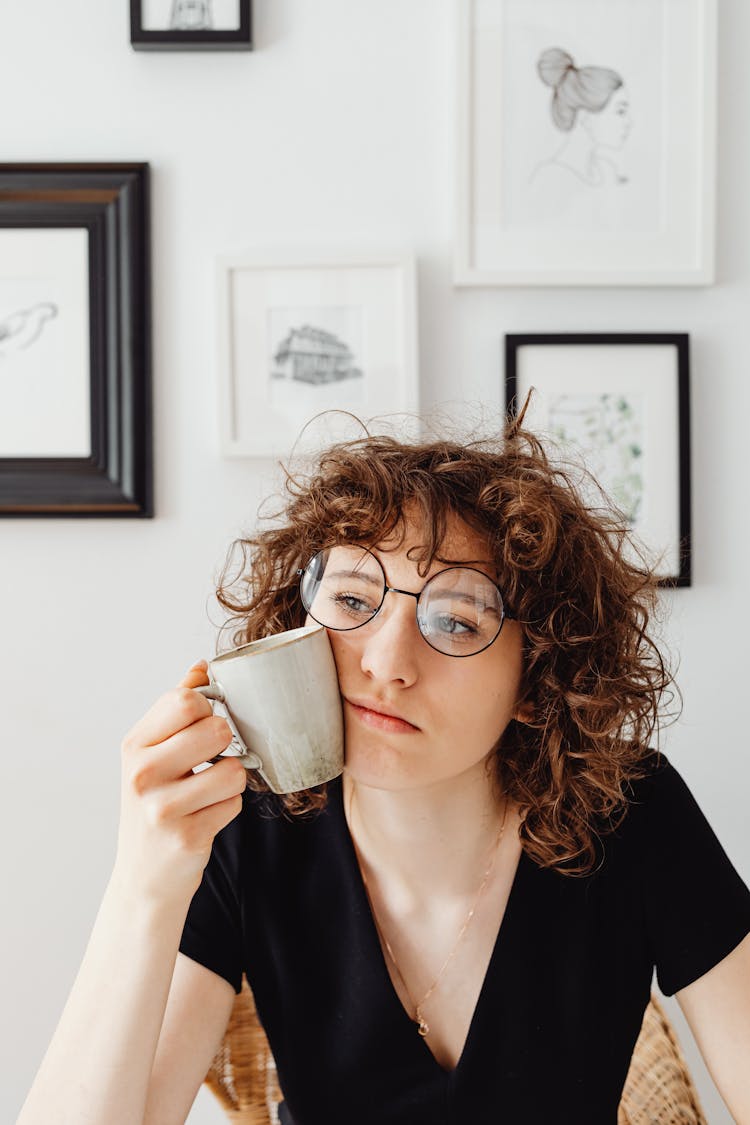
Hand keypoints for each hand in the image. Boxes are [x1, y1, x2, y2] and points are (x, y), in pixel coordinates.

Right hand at [112, 660, 247, 906]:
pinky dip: (228, 808)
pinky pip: (235, 804)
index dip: (207, 709)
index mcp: (134, 745)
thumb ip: (175, 707)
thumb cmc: (154, 804)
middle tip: (209, 762)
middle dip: (225, 745)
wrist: (143, 877)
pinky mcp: (188, 837)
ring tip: (208, 792)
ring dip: (231, 780)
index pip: (185, 699)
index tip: (202, 726)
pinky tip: (205, 817)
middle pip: (216, 729)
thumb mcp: (152, 754)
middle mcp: (142, 773)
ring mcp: (163, 808)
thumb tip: (201, 666)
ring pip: (233, 769)